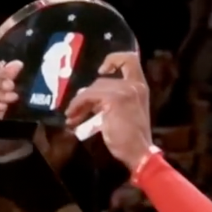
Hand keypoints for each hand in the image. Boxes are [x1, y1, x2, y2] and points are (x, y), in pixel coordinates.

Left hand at [64, 52, 152, 169]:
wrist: (139, 152)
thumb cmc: (131, 139)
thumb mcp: (123, 113)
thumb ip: (111, 101)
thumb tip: (87, 99)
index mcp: (140, 86)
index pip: (130, 59)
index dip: (114, 59)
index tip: (102, 69)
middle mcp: (135, 84)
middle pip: (102, 80)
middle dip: (86, 96)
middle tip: (74, 111)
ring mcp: (125, 90)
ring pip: (94, 89)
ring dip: (79, 103)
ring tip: (72, 118)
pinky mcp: (114, 98)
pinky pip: (89, 96)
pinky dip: (78, 106)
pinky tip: (73, 117)